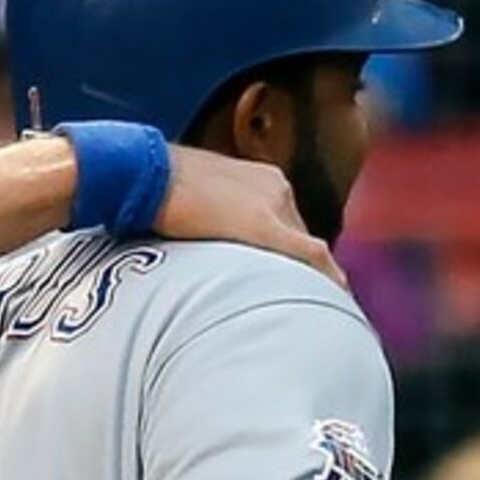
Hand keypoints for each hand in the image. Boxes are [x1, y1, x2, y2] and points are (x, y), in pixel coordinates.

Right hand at [153, 146, 341, 286]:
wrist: (143, 171)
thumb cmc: (153, 186)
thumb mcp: (194, 199)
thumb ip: (213, 218)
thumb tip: (207, 244)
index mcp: (261, 180)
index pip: (287, 223)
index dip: (293, 254)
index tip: (296, 278)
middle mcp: (276, 188)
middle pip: (301, 236)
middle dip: (305, 268)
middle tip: (313, 301)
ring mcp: (273, 203)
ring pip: (308, 248)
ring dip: (313, 276)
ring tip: (322, 307)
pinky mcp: (263, 225)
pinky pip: (310, 255)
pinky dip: (326, 277)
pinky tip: (336, 298)